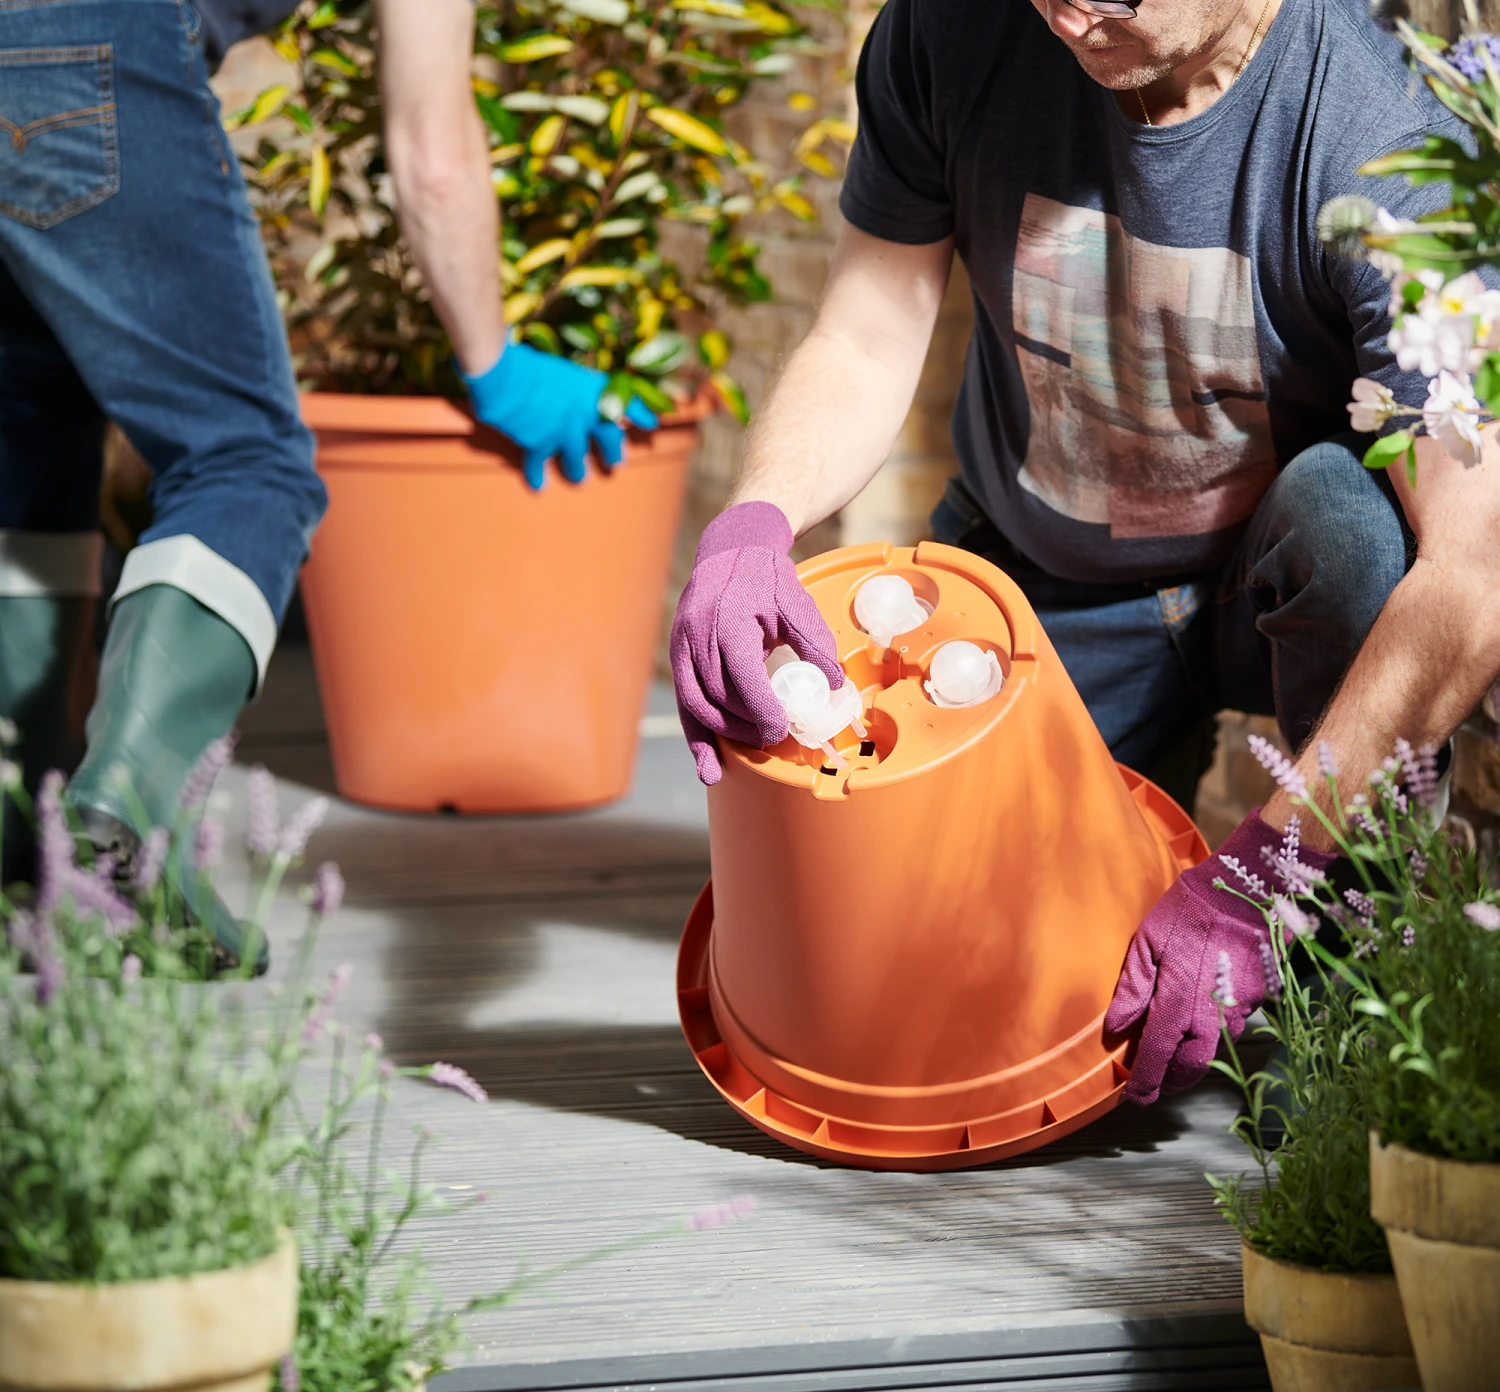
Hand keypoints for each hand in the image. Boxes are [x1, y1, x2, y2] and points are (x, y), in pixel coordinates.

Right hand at [463, 342, 656, 488]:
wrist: (505, 375)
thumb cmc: (530, 363)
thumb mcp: (563, 371)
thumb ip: (576, 388)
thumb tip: (576, 398)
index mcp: (593, 390)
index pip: (627, 401)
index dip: (640, 413)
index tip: (651, 425)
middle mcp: (585, 415)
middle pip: (608, 440)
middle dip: (612, 453)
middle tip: (616, 464)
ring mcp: (564, 433)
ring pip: (577, 460)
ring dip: (578, 472)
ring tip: (580, 479)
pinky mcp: (540, 444)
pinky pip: (540, 466)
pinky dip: (538, 477)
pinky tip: (540, 487)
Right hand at [670, 501, 843, 784]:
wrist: (732, 550)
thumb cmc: (768, 580)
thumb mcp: (797, 607)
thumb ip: (815, 646)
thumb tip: (834, 686)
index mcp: (729, 621)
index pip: (742, 677)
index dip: (761, 710)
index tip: (780, 729)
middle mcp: (699, 635)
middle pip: (718, 697)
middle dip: (745, 725)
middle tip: (774, 736)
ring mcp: (682, 645)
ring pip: (697, 704)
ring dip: (723, 734)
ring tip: (752, 745)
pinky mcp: (677, 654)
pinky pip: (684, 703)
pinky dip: (696, 737)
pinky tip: (708, 768)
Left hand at [1104, 810, 1333, 1104]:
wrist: (1248, 893)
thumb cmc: (1189, 911)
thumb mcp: (1148, 940)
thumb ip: (1133, 987)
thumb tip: (1115, 1027)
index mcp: (1179, 1002)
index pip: (1158, 1055)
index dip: (1146, 1081)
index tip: (1133, 1098)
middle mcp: (1211, 1017)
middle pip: (1192, 1067)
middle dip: (1173, 1082)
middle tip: (1154, 1085)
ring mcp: (1239, 1011)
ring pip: (1215, 1051)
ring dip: (1193, 1060)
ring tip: (1173, 1058)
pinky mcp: (1257, 1002)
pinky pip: (1232, 1028)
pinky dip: (1214, 1035)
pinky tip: (1201, 1024)